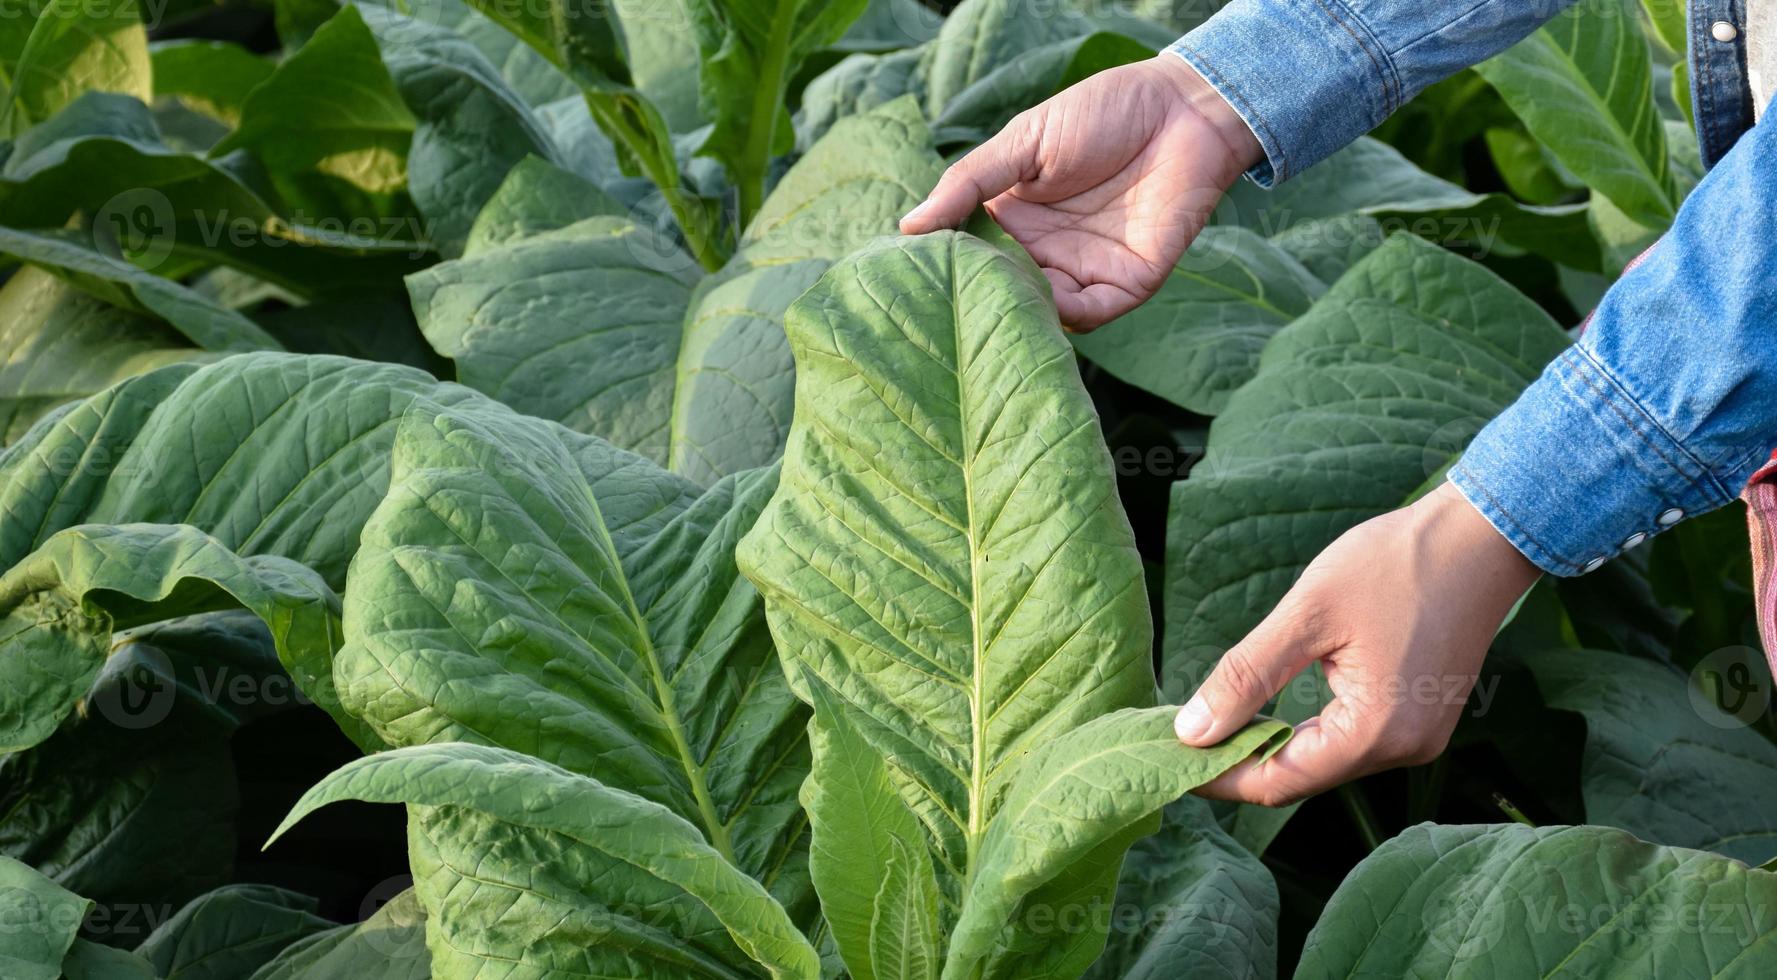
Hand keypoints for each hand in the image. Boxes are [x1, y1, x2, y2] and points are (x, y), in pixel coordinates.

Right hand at [898, 55, 1261, 329]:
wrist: (1182, 109)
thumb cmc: (1103, 112)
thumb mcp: (1023, 142)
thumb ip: (969, 183)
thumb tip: (908, 225)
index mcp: (1012, 220)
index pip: (968, 258)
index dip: (943, 270)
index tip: (908, 281)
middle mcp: (1043, 253)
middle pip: (1001, 294)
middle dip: (976, 305)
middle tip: (942, 312)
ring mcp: (1084, 271)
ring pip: (1041, 314)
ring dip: (1018, 315)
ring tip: (990, 312)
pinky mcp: (1128, 283)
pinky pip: (1090, 315)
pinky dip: (1065, 318)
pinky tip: (1043, 306)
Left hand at [1174, 482, 1541, 806]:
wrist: (1481, 536)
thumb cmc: (1395, 564)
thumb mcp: (1306, 614)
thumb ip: (1246, 676)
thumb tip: (1191, 730)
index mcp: (1377, 732)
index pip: (1279, 780)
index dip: (1219, 775)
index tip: (1167, 759)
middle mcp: (1405, 749)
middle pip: (1302, 778)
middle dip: (1238, 761)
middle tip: (1176, 740)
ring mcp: (1419, 737)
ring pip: (1325, 761)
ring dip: (1270, 746)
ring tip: (1210, 724)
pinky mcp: (1422, 718)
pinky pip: (1350, 740)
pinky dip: (1306, 733)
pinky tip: (1266, 713)